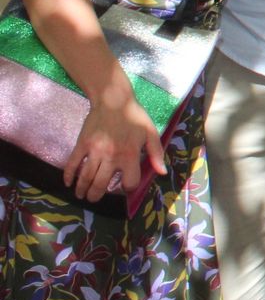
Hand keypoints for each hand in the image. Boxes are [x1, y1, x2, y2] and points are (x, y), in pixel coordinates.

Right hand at [63, 82, 165, 201]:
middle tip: (94, 199)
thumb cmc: (135, 117)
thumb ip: (156, 154)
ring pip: (85, 177)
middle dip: (96, 196)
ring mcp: (94, 151)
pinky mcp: (81, 144)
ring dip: (82, 189)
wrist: (113, 100)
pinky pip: (72, 163)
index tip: (124, 187)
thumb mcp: (150, 133)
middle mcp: (111, 156)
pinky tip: (68, 183)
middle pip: (100, 184)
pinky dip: (68, 175)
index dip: (127, 187)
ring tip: (81, 196)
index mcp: (129, 155)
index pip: (128, 182)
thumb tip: (162, 173)